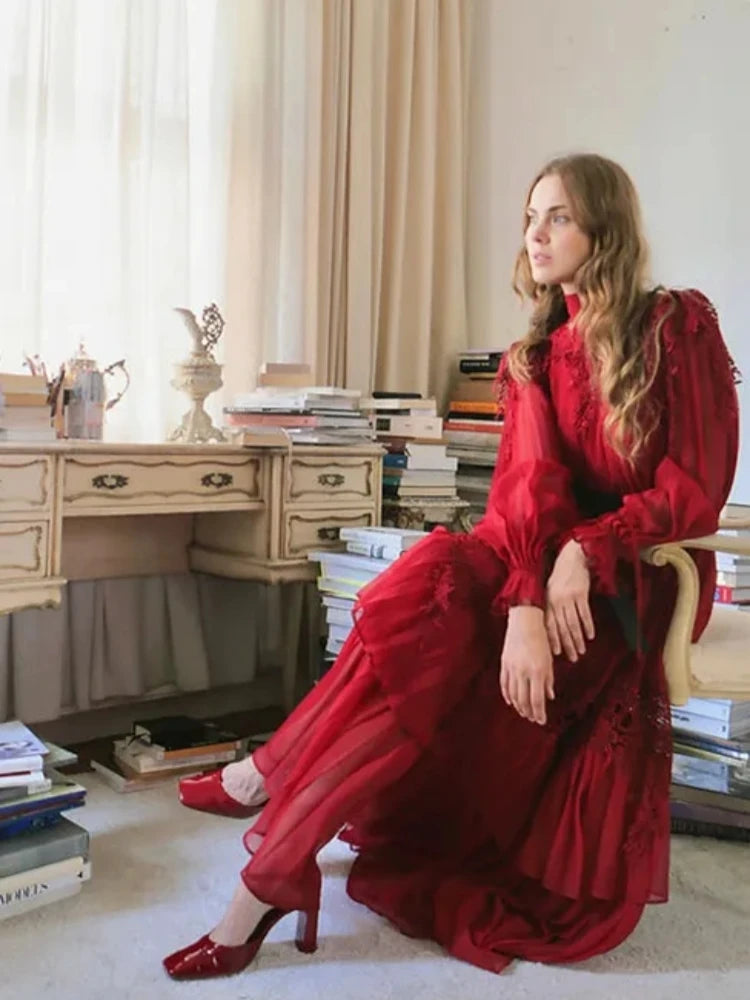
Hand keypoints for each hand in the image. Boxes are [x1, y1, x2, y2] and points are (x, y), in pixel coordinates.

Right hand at [500, 606, 553, 724]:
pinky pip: (504, 684)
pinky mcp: (504, 663)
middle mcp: (524, 672)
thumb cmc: (541, 639)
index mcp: (538, 671)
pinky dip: (507, 694)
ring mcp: (512, 668)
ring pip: (513, 694)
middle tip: (532, 718)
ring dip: (518, 705)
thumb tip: (549, 696)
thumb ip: (549, 679)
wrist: (525, 621)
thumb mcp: (549, 659)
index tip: (541, 720)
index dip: (539, 713)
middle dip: (528, 712)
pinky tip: (511, 701)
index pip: (537, 700)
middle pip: (524, 700)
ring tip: (523, 712)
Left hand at [545, 539, 593, 661]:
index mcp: (547, 601)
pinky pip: (584, 614)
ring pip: (572, 623)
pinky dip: (588, 626)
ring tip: (582, 651)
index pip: (548, 625)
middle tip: (572, 658)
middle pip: (561, 628)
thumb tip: (550, 627)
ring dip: (578, 639)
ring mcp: (567, 597)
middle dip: (567, 645)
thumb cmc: (561, 576)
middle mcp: (555, 601)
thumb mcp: (550, 590)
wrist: (572, 557)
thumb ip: (550, 607)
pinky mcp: (580, 593)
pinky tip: (591, 636)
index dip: (552, 640)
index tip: (556, 654)